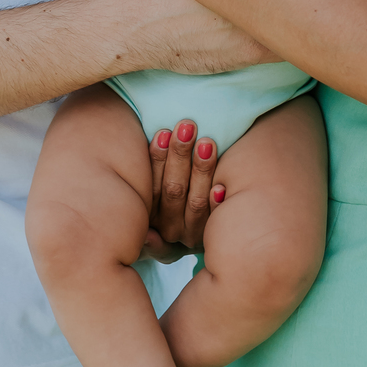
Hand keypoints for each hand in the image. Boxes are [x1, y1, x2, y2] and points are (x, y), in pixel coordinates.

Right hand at [143, 117, 224, 250]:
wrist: (185, 239)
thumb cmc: (166, 199)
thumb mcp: (150, 194)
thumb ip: (146, 178)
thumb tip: (144, 193)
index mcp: (148, 214)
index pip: (151, 185)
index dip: (157, 159)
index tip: (163, 132)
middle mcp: (168, 227)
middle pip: (173, 190)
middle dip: (179, 156)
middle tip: (187, 127)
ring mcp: (191, 233)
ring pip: (195, 202)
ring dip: (201, 171)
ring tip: (206, 143)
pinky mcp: (212, 233)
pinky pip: (215, 219)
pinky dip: (217, 203)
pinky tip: (221, 186)